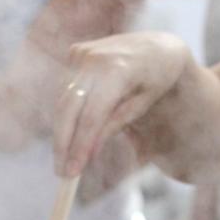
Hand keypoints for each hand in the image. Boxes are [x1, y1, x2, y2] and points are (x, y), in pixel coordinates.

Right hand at [53, 32, 192, 176]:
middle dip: (63, 143)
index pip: (92, 115)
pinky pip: (66, 90)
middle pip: (69, 108)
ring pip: (63, 100)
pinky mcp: (75, 52)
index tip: (74, 170)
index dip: (80, 145)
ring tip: (65, 160)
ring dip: (62, 131)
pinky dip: (66, 114)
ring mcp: (82, 52)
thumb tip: (87, 152)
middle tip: (62, 172)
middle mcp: (95, 58)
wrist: (158, 46)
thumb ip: (115, 124)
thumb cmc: (157, 79)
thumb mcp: (143, 104)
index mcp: (118, 70)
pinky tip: (69, 135)